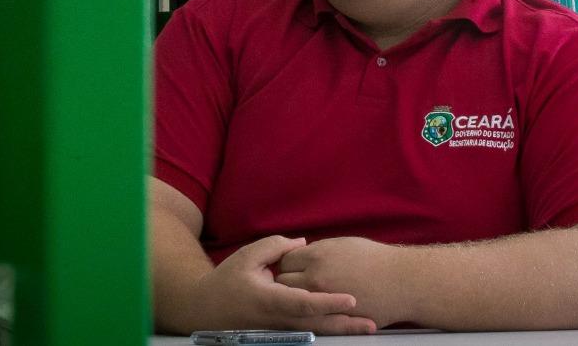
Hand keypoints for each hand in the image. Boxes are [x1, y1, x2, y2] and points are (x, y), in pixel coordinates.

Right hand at [186, 235, 377, 334]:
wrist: (205, 311)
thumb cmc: (227, 281)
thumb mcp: (247, 256)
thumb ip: (276, 247)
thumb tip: (303, 244)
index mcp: (271, 300)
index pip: (304, 303)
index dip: (329, 301)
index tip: (351, 298)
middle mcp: (279, 320)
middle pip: (317, 325)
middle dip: (345, 324)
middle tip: (372, 322)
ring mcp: (281, 330)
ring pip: (317, 332)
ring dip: (342, 330)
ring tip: (368, 326)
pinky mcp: (282, 333)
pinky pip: (310, 332)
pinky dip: (330, 329)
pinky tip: (347, 327)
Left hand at [275, 236, 411, 327]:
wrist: (401, 282)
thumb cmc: (376, 260)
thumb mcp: (343, 244)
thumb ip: (318, 250)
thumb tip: (302, 254)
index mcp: (318, 255)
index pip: (286, 259)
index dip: (289, 262)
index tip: (294, 266)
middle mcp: (316, 277)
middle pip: (283, 281)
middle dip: (287, 281)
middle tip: (296, 282)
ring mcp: (322, 300)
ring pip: (292, 302)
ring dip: (294, 298)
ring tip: (303, 296)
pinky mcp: (331, 317)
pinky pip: (310, 317)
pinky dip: (309, 313)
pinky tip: (316, 308)